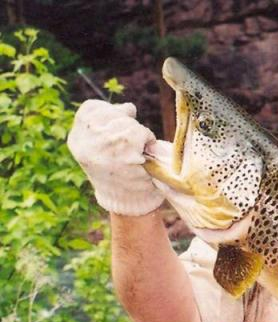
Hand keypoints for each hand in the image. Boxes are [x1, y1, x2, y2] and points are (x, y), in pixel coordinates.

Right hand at [67, 99, 164, 215]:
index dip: (110, 112)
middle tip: (131, 145)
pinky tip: (144, 155)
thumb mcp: (105, 146)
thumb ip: (110, 124)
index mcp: (77, 140)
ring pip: (127, 122)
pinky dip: (147, 139)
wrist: (129, 203)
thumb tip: (128, 107)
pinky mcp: (123, 153)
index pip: (90, 109)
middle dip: (126, 123)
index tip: (118, 129)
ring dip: (139, 133)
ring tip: (137, 152)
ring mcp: (102, 147)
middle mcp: (84, 142)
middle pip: (111, 113)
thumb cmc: (121, 173)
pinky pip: (139, 132)